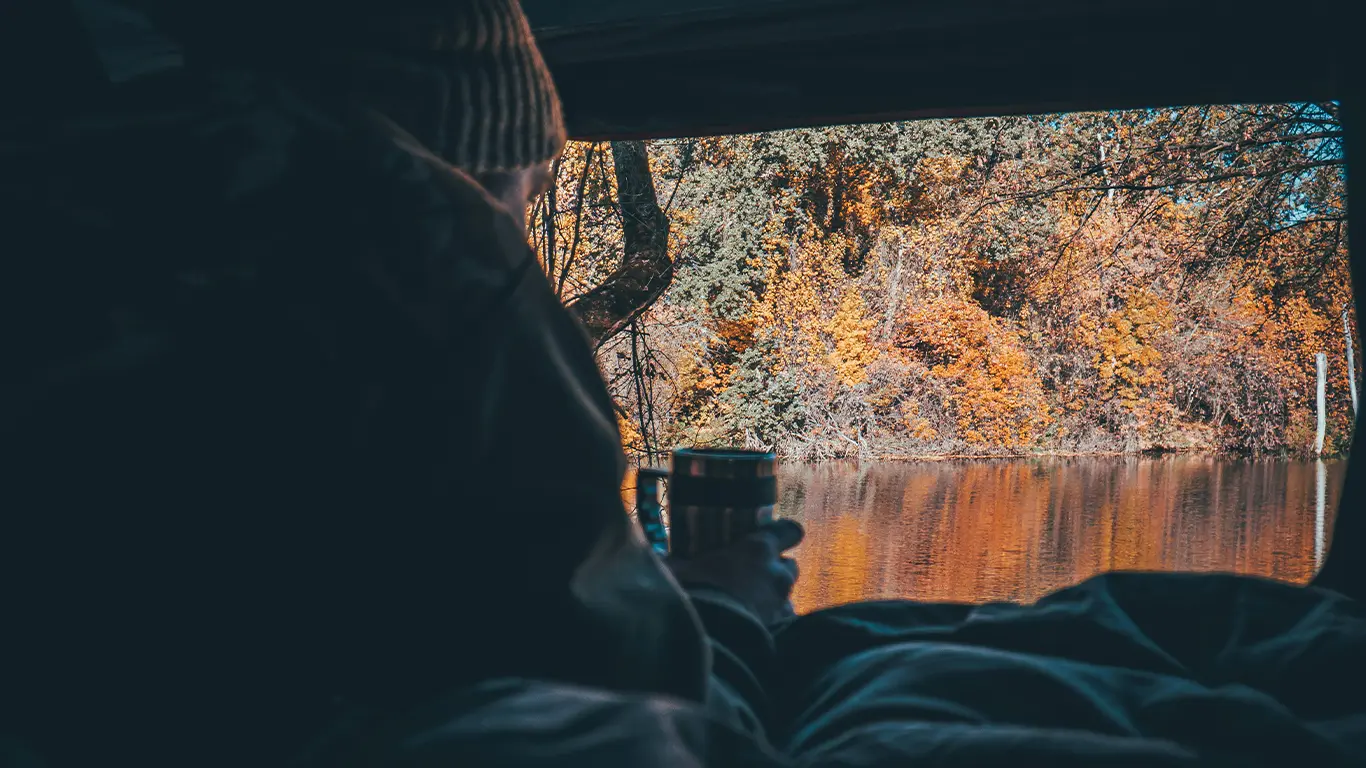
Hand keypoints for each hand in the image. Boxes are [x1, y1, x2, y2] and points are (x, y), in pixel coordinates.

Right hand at [665, 519, 804, 625]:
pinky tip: (754, 627)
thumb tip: (660, 557)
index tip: (772, 537)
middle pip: (789, 566)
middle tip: (752, 575)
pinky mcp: (779, 631)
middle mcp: (776, 574)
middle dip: (775, 570)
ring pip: (786, 595)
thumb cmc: (693, 592)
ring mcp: (781, 604)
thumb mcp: (678, 570)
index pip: (790, 531)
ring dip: (773, 597)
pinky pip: (781, 622)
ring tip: (751, 605)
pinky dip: (772, 622)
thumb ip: (676, 561)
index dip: (784, 534)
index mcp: (758, 549)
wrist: (707, 636)